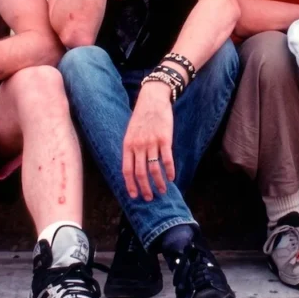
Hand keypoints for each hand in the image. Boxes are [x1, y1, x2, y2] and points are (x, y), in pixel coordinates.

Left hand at [122, 82, 176, 200]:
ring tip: (163, 190)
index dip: (130, 185)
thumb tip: (133, 168)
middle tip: (150, 198)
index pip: (127, 170)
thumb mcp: (130, 132)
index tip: (134, 196)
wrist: (152, 99)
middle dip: (145, 188)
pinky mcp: (165, 139)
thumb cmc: (142, 117)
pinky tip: (172, 177)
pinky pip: (167, 159)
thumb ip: (131, 149)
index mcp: (127, 145)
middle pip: (140, 173)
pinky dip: (170, 171)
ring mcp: (152, 143)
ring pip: (154, 169)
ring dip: (159, 183)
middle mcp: (138, 146)